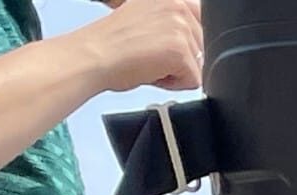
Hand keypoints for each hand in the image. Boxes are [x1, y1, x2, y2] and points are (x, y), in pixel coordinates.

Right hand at [85, 0, 202, 92]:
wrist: (92, 55)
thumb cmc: (112, 42)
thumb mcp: (148, 18)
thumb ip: (174, 22)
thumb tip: (199, 40)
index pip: (202, 24)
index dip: (185, 44)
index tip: (162, 46)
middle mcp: (177, 5)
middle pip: (203, 47)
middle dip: (181, 58)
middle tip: (149, 54)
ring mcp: (180, 27)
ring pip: (199, 64)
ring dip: (176, 70)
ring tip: (148, 61)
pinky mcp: (180, 51)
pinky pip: (194, 81)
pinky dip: (173, 84)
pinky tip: (151, 71)